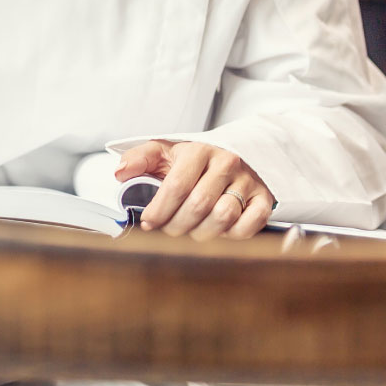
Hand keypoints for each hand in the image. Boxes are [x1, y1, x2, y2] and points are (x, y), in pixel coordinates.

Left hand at [113, 140, 274, 240]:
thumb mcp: (166, 152)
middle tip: (168, 231)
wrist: (237, 153)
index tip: (149, 223)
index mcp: (199, 151)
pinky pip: (251, 223)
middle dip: (177, 225)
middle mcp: (226, 162)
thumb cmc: (195, 159)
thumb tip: (121, 172)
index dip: (160, 210)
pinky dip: (233, 234)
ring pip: (224, 216)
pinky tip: (220, 231)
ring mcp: (247, 180)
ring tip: (191, 231)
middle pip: (198, 204)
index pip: (176, 185)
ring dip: (203, 232)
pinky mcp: (264, 197)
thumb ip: (141, 159)